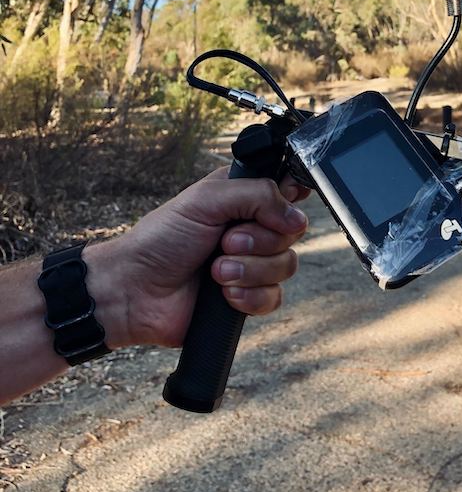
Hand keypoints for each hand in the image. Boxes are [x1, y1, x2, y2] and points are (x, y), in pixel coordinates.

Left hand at [86, 168, 308, 349]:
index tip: (272, 210)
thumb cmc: (161, 239)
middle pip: (292, 233)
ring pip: (286, 266)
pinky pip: (274, 298)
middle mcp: (252, 230)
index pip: (289, 192)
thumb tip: (296, 217)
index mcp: (243, 199)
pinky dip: (249, 296)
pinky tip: (224, 295)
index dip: (288, 201)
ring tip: (216, 271)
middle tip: (224, 242)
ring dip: (250, 270)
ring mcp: (251, 266)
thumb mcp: (207, 199)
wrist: (135, 291)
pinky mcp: (248, 298)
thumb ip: (258, 194)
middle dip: (259, 240)